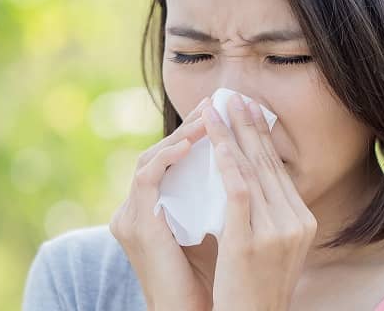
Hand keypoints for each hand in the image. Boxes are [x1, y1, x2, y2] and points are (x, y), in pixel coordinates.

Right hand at [109, 99, 211, 310]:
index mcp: (152, 210)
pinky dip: (168, 156)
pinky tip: (191, 143)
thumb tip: (251, 170)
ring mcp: (132, 216)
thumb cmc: (208, 279)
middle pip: (159, 153)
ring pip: (151, 158)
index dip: (196, 136)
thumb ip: (222, 201)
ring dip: (180, 135)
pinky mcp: (137, 223)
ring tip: (207, 117)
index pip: (171, 161)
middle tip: (216, 104)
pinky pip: (148, 177)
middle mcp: (136, 209)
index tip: (224, 116)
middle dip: (189, 127)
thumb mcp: (216, 229)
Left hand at [202, 94, 317, 310]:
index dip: (263, 137)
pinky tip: (217, 142)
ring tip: (217, 110)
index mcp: (303, 221)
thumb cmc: (255, 291)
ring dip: (233, 136)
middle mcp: (296, 222)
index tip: (250, 111)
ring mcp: (276, 231)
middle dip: (249, 126)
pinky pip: (240, 191)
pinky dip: (229, 163)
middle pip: (269, 164)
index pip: (279, 171)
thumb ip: (269, 217)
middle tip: (234, 97)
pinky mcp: (252, 241)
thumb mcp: (273, 249)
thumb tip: (249, 183)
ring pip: (253, 171)